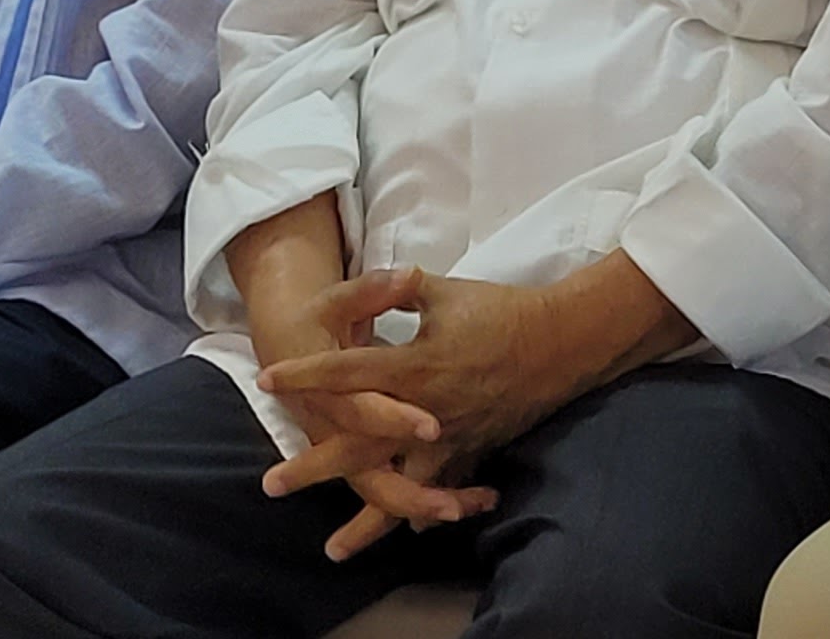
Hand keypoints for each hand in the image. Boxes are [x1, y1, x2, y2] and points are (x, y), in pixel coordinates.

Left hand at [260, 269, 614, 558]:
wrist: (562, 341)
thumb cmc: (502, 310)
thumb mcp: (446, 292)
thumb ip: (400, 291)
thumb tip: (374, 280)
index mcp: (415, 366)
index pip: (347, 373)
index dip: (305, 375)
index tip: (266, 381)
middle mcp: (426, 411)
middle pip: (359, 447)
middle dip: (313, 467)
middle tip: (271, 485)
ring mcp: (451, 438)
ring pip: (400, 487)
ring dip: (365, 519)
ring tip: (334, 549)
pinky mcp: (474, 449)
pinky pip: (444, 489)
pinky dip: (426, 511)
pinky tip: (409, 531)